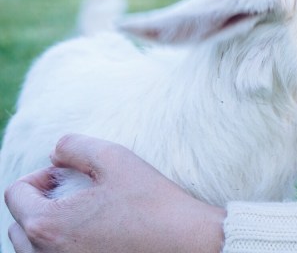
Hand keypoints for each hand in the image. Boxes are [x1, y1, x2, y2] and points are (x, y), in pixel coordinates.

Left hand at [4, 134, 224, 252]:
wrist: (187, 243)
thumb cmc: (153, 202)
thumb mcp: (115, 158)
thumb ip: (74, 146)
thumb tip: (55, 153)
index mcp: (47, 224)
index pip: (15, 193)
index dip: (39, 176)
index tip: (66, 175)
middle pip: (19, 225)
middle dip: (40, 204)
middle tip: (75, 195)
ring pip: (32, 249)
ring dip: (48, 229)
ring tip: (83, 217)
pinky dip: (62, 247)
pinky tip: (92, 236)